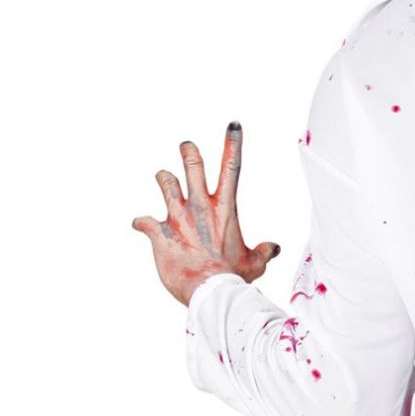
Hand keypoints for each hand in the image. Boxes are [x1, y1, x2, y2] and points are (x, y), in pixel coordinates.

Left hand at [132, 122, 279, 306]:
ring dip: (164, 178)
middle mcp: (200, 207)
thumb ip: (263, 252)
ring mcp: (178, 217)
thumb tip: (273, 247)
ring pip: (165, 182)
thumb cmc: (234, 277)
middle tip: (187, 147)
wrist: (210, 290)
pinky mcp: (160, 233)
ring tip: (164, 178)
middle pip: (193, 165)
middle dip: (189, 152)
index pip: (232, 168)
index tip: (232, 125)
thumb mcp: (254, 264)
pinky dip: (141, 223)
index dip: (232, 143)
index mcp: (225, 210)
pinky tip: (140, 225)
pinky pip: (143, 221)